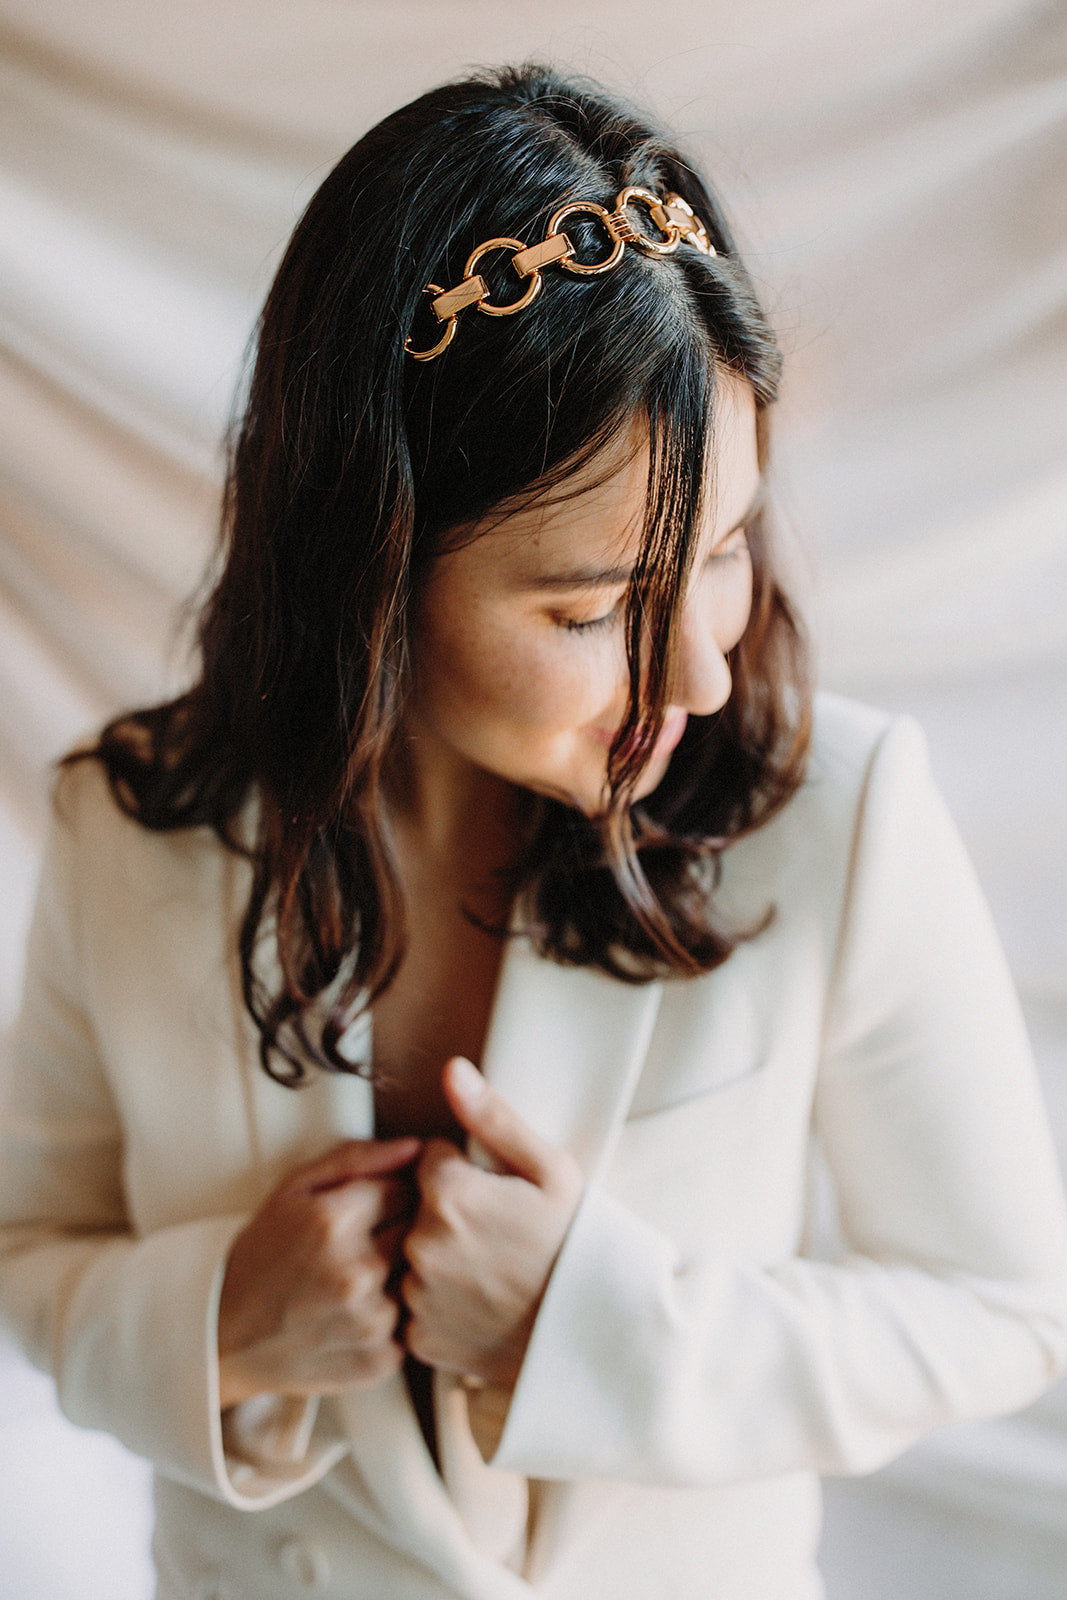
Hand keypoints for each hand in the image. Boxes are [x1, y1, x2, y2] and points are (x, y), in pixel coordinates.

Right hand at [217, 1137, 420, 1407]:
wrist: (224, 1338)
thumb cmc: (261, 1255)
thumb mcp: (292, 1189)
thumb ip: (355, 1159)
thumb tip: (416, 1148)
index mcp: (335, 1221)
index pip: (408, 1189)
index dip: (391, 1196)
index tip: (368, 1210)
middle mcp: (359, 1272)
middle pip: (419, 1233)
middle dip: (399, 1233)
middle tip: (364, 1244)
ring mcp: (371, 1322)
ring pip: (418, 1278)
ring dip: (399, 1276)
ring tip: (356, 1281)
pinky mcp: (380, 1361)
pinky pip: (411, 1323)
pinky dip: (393, 1317)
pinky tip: (357, 1315)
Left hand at [400, 1057, 583, 1387]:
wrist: (597, 1331)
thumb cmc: (579, 1244)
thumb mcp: (549, 1169)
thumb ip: (492, 1117)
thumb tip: (453, 1072)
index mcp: (448, 1194)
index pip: (429, 1160)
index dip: (463, 1172)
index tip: (494, 1194)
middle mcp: (422, 1244)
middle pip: (416, 1209)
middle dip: (447, 1214)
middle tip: (497, 1236)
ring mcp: (419, 1295)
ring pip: (413, 1257)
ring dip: (439, 1259)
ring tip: (490, 1272)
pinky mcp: (421, 1337)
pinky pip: (414, 1307)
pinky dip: (438, 1306)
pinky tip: (478, 1304)